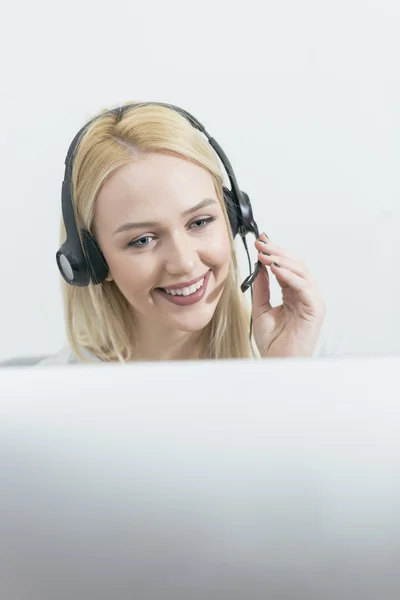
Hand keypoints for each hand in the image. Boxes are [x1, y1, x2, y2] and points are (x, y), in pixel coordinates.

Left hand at [251, 233, 325, 357]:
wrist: (278, 363)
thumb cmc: (273, 343)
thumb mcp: (261, 308)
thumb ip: (262, 288)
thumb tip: (259, 267)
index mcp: (294, 294)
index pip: (286, 267)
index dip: (274, 253)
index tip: (259, 242)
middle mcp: (305, 295)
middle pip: (295, 265)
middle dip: (276, 251)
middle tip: (260, 243)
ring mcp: (312, 300)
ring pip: (300, 271)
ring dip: (281, 260)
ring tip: (264, 253)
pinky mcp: (315, 308)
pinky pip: (303, 286)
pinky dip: (289, 275)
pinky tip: (275, 267)